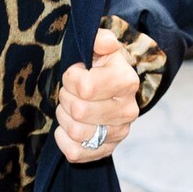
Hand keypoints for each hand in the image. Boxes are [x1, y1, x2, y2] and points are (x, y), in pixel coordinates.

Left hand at [54, 27, 140, 164]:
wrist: (111, 91)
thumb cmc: (100, 68)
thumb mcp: (101, 48)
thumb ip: (100, 39)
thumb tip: (106, 44)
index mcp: (127, 82)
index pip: (84, 87)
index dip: (71, 78)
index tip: (77, 73)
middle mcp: (128, 111)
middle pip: (78, 111)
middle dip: (66, 98)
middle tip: (72, 92)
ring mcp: (118, 134)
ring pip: (75, 132)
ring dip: (65, 118)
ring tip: (72, 108)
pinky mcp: (106, 151)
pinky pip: (74, 153)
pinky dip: (64, 139)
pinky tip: (70, 126)